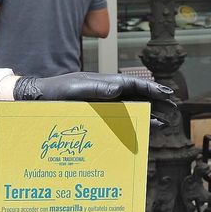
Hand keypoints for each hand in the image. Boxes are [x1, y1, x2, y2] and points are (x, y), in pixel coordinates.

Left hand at [14, 72, 176, 125]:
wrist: (36, 101)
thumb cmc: (53, 93)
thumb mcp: (75, 89)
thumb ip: (97, 88)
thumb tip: (118, 89)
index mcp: (103, 82)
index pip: (132, 84)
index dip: (151, 89)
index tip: (167, 93)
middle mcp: (105, 92)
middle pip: (137, 96)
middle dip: (156, 102)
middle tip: (174, 109)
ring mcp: (102, 104)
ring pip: (131, 108)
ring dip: (149, 114)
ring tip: (165, 121)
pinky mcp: (96, 114)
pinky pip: (120, 118)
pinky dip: (133, 123)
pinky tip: (142, 129)